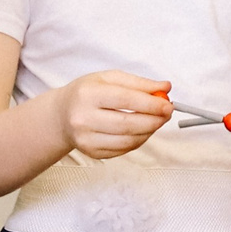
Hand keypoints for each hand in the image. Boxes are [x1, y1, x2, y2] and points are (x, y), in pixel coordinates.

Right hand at [56, 70, 172, 159]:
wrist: (62, 115)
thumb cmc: (87, 93)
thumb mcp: (109, 79)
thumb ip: (139, 83)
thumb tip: (165, 87)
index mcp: (87, 94)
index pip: (125, 100)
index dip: (151, 104)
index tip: (168, 104)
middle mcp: (83, 118)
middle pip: (128, 124)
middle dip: (154, 120)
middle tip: (167, 113)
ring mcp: (86, 139)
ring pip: (128, 140)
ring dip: (149, 131)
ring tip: (156, 120)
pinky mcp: (92, 152)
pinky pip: (123, 149)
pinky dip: (138, 140)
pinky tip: (141, 130)